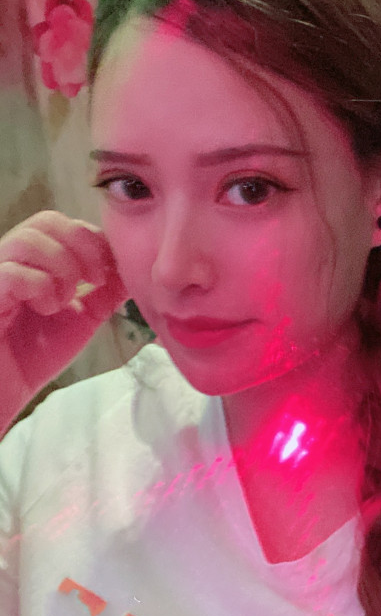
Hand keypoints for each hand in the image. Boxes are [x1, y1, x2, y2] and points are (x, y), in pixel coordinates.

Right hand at [0, 211, 127, 432]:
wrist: (0, 396)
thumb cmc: (30, 358)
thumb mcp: (81, 319)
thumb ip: (105, 292)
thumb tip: (133, 268)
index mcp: (31, 261)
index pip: (64, 225)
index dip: (94, 241)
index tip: (111, 271)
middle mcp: (7, 260)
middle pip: (47, 220)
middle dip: (84, 247)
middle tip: (95, 280)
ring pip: (30, 239)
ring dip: (62, 268)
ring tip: (66, 299)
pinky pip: (12, 272)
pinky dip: (41, 287)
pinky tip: (48, 309)